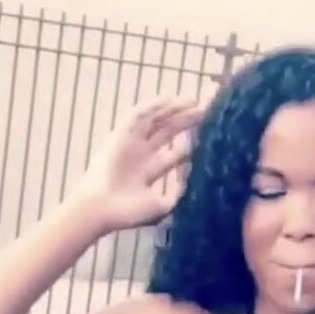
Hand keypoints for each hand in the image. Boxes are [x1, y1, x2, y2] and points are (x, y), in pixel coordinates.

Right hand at [72, 96, 200, 232]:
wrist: (101, 208)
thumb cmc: (129, 213)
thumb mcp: (163, 206)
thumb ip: (179, 192)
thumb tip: (191, 174)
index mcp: (150, 173)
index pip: (175, 153)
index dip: (192, 144)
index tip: (213, 135)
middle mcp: (142, 155)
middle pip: (168, 133)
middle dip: (187, 122)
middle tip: (208, 111)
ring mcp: (131, 143)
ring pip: (155, 120)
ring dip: (174, 109)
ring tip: (194, 101)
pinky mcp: (121, 134)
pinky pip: (139, 114)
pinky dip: (154, 105)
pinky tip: (172, 100)